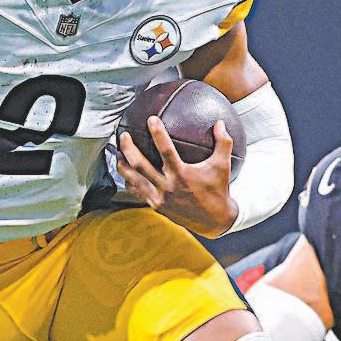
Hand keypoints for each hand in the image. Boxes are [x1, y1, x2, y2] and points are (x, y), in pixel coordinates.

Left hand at [117, 117, 236, 237]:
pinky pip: (137, 192)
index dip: (157, 133)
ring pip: (133, 180)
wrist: (215, 221)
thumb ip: (223, 142)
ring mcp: (159, 198)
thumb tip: (221, 122)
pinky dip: (129, 182)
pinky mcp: (156, 207)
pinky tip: (126, 173)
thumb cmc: (218, 190)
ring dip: (122, 165)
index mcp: (182, 175)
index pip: (166, 150)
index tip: (151, 119)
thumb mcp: (222, 166)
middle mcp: (168, 187)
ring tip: (117, 153)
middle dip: (128, 148)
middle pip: (140, 165)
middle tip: (123, 135)